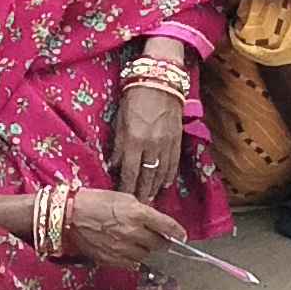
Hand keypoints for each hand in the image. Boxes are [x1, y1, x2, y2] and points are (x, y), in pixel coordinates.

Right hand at [58, 191, 185, 275]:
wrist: (68, 216)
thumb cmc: (95, 201)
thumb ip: (142, 211)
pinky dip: (132, 258)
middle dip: (161, 241)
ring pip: (146, 255)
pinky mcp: (111, 260)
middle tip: (157, 237)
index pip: (167, 226)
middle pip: (159, 244)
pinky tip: (125, 249)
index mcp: (137, 213)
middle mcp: (132, 233)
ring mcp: (122, 249)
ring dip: (146, 249)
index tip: (182, 236)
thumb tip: (156, 222)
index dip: (177, 232)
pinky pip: (131, 264)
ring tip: (136, 241)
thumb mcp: (123, 198)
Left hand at [110, 65, 188, 203]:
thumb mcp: (119, 121)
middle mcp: (151, 145)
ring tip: (150, 200)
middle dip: (141, 193)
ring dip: (155, 188)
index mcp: (134, 140)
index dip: (126, 188)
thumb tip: (113, 165)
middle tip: (138, 207)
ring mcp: (166, 143)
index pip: (129, 172)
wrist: (160, 82)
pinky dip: (168, 175)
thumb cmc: (134, 99)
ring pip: (161, 172)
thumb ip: (118, 145)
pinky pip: (173, 163)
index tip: (123, 200)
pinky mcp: (176, 139)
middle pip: (146, 176)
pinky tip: (164, 184)